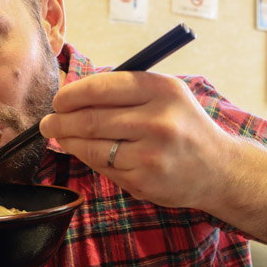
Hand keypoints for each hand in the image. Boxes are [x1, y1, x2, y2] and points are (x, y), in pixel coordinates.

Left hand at [39, 71, 232, 209]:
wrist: (218, 169)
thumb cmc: (184, 126)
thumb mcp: (166, 96)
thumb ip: (126, 91)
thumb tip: (73, 94)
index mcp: (162, 90)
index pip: (102, 87)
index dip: (72, 94)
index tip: (59, 100)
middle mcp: (158, 120)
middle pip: (91, 118)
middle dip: (61, 120)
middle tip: (48, 121)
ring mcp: (151, 153)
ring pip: (92, 145)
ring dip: (68, 140)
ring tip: (59, 135)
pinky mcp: (144, 180)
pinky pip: (103, 166)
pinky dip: (88, 158)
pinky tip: (85, 152)